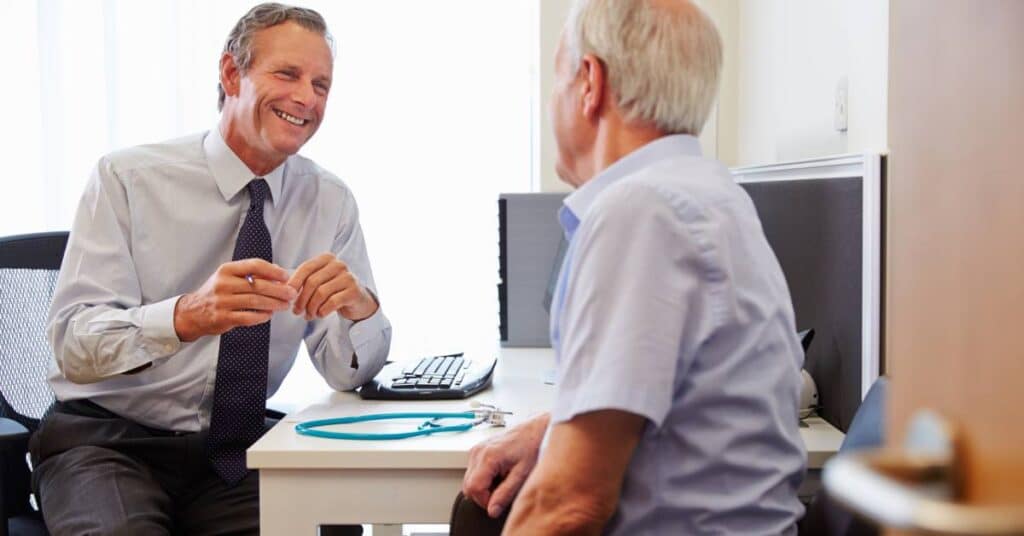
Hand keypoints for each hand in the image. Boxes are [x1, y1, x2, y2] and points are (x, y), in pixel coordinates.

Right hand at [174, 259, 296, 341]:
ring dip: (274, 304)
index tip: (285, 276)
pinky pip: (248, 317)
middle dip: (279, 290)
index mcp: (226, 270)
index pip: (254, 265)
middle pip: (258, 285)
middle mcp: (223, 284)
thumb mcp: (228, 277)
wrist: (193, 312)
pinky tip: (270, 315)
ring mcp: (223, 302)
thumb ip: (250, 273)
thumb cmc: (216, 293)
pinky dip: (262, 316)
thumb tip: (277, 270)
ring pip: (255, 302)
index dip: (273, 270)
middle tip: (291, 294)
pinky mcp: (223, 318)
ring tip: (285, 305)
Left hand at [287, 253, 377, 320]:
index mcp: (327, 258)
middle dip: (301, 299)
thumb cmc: (332, 290)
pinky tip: (320, 315)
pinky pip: (332, 302)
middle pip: (312, 282)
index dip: (294, 283)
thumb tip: (279, 284)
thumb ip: (301, 279)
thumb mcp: (317, 281)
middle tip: (297, 311)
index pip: (306, 268)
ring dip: (311, 308)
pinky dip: (322, 311)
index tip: (287, 296)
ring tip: (309, 315)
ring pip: (321, 293)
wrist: (357, 300)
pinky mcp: (354, 291)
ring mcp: (348, 277)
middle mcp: (339, 264)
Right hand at [462, 413, 549, 517]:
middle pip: (468, 486)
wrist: (535, 430)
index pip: (473, 488)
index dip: (484, 501)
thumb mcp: (522, 474)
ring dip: (483, 487)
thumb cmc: (533, 447)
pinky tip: (499, 474)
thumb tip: (492, 510)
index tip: (497, 502)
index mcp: (488, 456)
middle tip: (502, 492)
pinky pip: (473, 471)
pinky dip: (483, 478)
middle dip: (483, 495)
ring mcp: (477, 449)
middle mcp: (478, 451)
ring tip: (503, 480)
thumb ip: (505, 494)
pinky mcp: (478, 449)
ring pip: (469, 480)